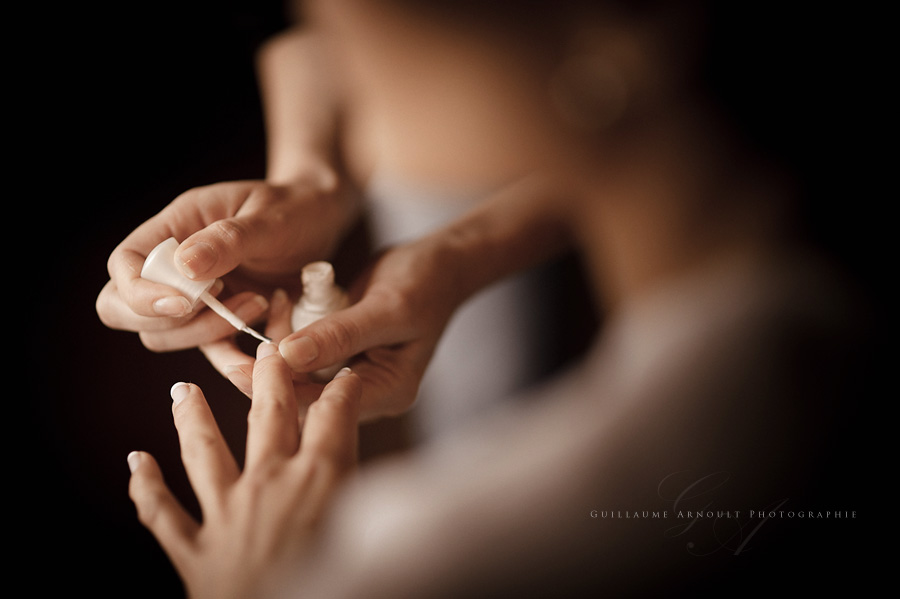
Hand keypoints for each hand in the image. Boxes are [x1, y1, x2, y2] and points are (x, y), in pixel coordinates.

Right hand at [96, 177, 358, 351]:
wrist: (325, 221)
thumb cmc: (296, 207)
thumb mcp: (269, 217)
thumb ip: (228, 240)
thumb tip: (183, 266)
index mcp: (176, 226)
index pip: (125, 265)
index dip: (140, 292)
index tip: (185, 304)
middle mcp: (175, 264)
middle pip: (124, 308)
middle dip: (164, 322)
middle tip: (220, 305)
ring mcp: (195, 297)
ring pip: (164, 337)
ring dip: (207, 333)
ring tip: (259, 303)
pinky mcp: (222, 322)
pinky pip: (210, 352)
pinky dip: (234, 357)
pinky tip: (268, 341)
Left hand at [127, 343, 361, 598]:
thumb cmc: (332, 585)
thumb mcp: (364, 534)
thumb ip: (360, 496)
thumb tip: (373, 475)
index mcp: (319, 480)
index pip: (333, 415)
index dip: (342, 389)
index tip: (345, 374)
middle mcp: (270, 484)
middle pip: (268, 414)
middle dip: (269, 376)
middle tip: (264, 350)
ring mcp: (228, 514)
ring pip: (204, 451)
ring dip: (192, 417)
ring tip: (182, 390)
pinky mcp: (196, 550)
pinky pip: (162, 512)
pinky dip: (145, 487)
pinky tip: (135, 462)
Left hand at [207, 236, 460, 420]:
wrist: (441, 264)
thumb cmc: (424, 283)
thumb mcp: (386, 308)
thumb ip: (339, 334)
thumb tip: (287, 357)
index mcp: (388, 392)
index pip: (327, 405)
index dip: (287, 385)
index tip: (257, 353)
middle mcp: (369, 392)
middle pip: (306, 396)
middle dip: (274, 366)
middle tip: (252, 333)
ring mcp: (353, 375)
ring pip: (298, 374)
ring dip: (279, 343)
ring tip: (277, 302)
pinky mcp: (339, 356)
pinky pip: (302, 354)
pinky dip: (288, 330)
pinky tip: (284, 302)